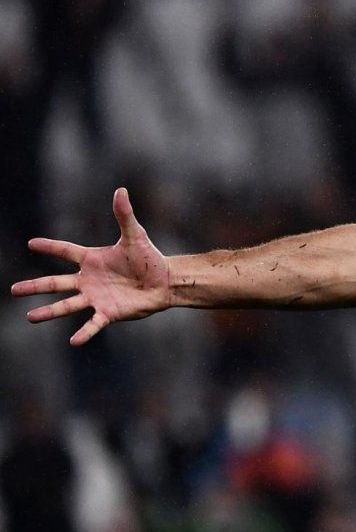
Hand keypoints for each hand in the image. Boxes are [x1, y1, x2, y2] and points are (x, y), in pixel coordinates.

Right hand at [11, 188, 171, 345]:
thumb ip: (124, 216)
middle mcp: (89, 280)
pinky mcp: (109, 312)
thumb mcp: (135, 236)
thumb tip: (121, 190)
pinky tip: (73, 341)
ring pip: (67, 305)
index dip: (50, 247)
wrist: (165, 282)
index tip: (30, 244)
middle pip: (56, 283)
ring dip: (49, 312)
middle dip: (35, 286)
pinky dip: (84, 332)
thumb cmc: (149, 259)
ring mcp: (96, 297)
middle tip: (13, 290)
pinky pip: (93, 324)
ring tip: (30, 317)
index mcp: (92, 260)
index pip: (66, 251)